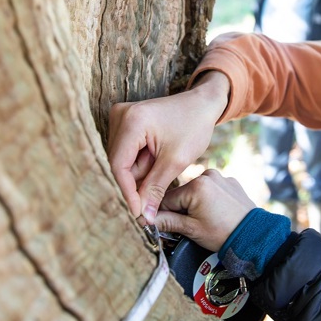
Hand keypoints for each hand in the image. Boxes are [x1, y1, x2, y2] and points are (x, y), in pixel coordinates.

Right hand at [107, 72, 229, 221]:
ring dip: (139, 174)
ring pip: (122, 161)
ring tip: (161, 169)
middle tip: (150, 202)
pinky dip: (140, 164)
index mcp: (132, 121)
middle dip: (135, 184)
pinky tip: (155, 164)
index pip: (118, 165)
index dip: (127, 193)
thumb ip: (155, 189)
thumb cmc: (194, 126)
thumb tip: (143, 217)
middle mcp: (120, 116)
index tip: (137, 214)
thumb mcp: (176, 161)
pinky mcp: (124, 123)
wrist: (202, 103)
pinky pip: (126, 153)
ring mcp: (120, 118)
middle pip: (118, 164)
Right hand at [153, 169, 255, 251]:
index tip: (156, 223)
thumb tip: (145, 220)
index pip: (166, 198)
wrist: (254, 235)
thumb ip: (167, 222)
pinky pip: (210, 189)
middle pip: (181, 193)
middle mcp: (208, 175)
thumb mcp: (191, 230)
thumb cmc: (223, 234)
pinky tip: (213, 212)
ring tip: (203, 220)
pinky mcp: (229, 182)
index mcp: (196, 186)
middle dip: (179, 209)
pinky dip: (207, 199)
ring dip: (192, 203)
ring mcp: (220, 177)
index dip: (160, 213)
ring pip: (195, 190)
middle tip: (185, 226)